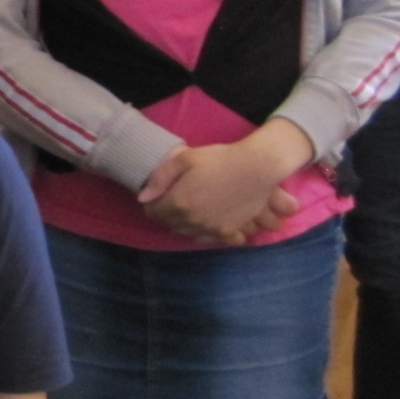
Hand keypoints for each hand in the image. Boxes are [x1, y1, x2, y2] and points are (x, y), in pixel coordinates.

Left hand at [137, 122, 312, 243]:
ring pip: (187, 233)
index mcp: (178, 203)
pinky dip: (204, 233)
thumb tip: (142, 198)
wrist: (257, 168)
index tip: (157, 196)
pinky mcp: (228, 231)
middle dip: (166, 214)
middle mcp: (192, 221)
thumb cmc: (219, 159)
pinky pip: (210, 239)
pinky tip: (206, 221)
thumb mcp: (185, 158)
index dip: (152, 204)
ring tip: (189, 208)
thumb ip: (160, 177)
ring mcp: (211, 229)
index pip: (153, 212)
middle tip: (171, 200)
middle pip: (169, 224)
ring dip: (183, 224)